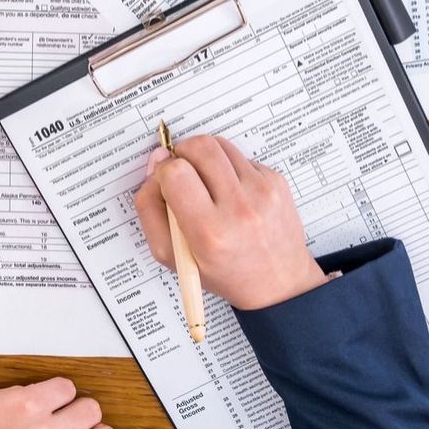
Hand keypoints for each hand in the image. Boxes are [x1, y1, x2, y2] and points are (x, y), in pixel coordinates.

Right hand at [134, 134, 327, 309]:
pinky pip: (241, 157)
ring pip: (220, 145)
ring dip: (205, 157)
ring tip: (207, 184)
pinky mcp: (276, 181)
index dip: (163, 171)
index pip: (176, 173)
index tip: (166, 182)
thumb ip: (150, 209)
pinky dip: (229, 168)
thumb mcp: (172, 256)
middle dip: (183, 152)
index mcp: (209, 232)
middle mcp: (240, 208)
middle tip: (183, 171)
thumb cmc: (223, 272)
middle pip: (200, 147)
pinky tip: (232, 193)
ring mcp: (263, 191)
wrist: (278, 283)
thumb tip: (155, 164)